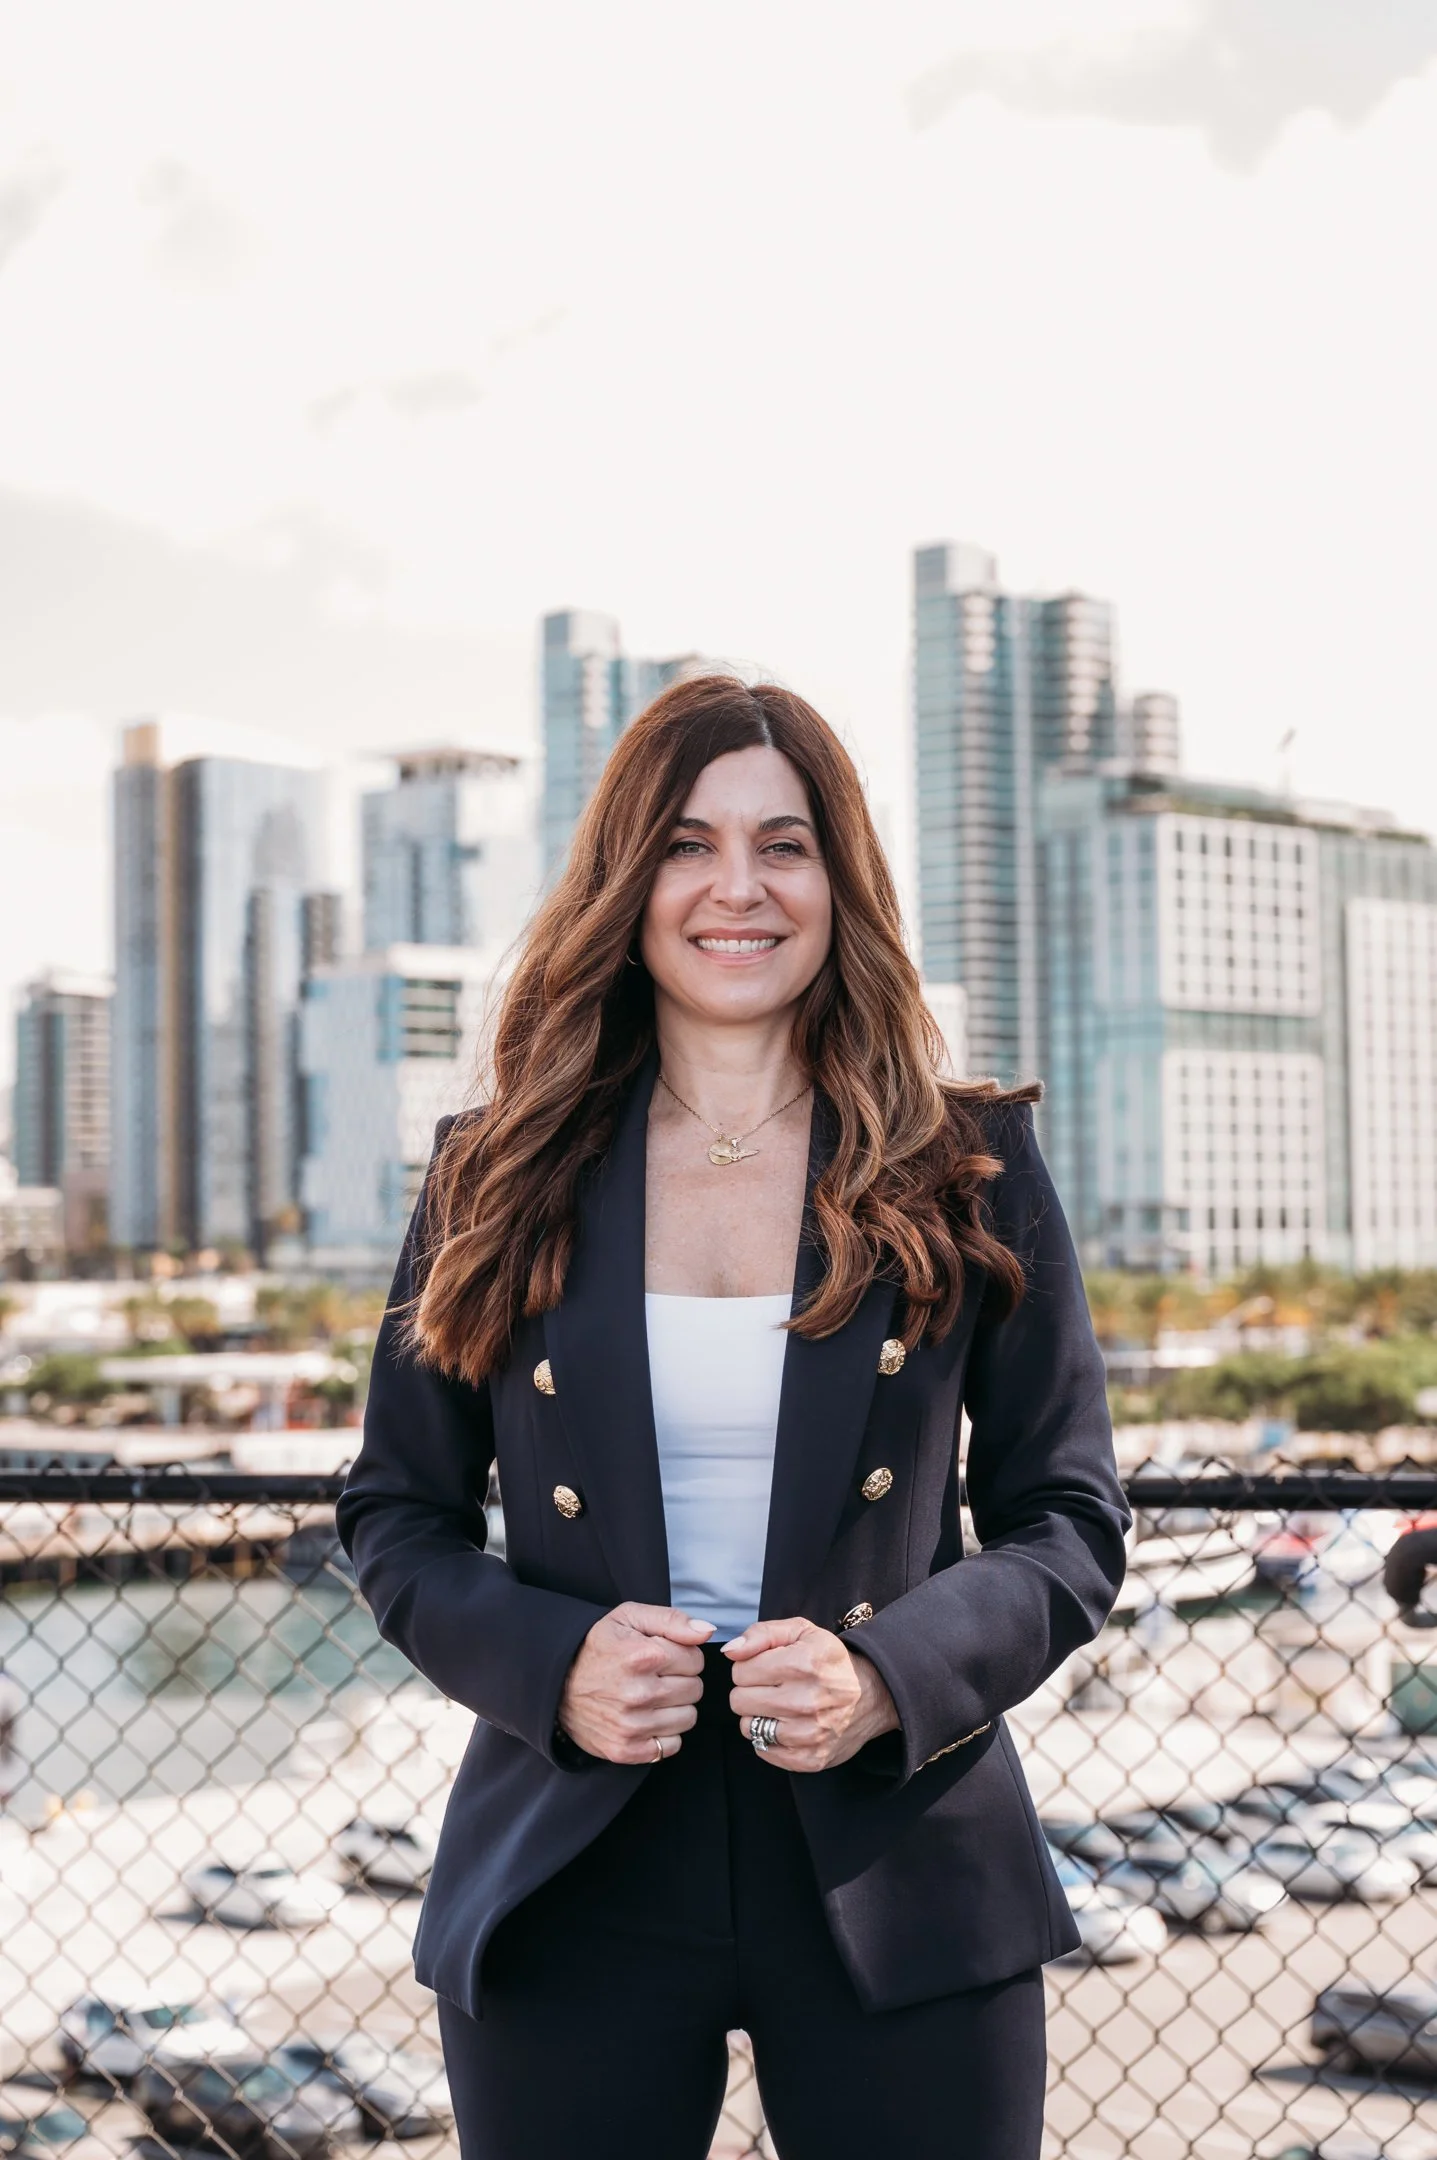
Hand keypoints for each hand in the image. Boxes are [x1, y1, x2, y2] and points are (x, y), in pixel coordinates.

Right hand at [558, 1602, 711, 1763]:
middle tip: (657, 1676)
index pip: (696, 1660)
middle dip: (681, 1680)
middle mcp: (638, 1692)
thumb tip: (706, 1631)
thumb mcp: (629, 1618)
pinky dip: (664, 1733)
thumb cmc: (597, 1647)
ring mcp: (632, 1725)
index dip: (683, 1655)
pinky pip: (671, 1745)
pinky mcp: (626, 1749)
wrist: (556, 1683)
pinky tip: (647, 1718)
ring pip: (688, 1718)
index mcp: (642, 1656)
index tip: (664, 1656)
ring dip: (675, 1707)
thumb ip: (672, 1619)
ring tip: (652, 1697)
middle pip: (695, 1689)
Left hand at [723, 1616, 899, 1772]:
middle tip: (770, 1687)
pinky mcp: (811, 1759)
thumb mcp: (801, 1631)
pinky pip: (763, 1751)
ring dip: (757, 1716)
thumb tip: (730, 1650)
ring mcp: (810, 1734)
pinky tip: (785, 1725)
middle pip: (739, 1700)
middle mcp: (807, 1700)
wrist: (871, 1695)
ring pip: (748, 1727)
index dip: (748, 1667)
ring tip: (778, 1706)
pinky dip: (768, 1739)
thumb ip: (761, 1633)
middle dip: (749, 1691)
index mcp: (803, 1663)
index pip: (740, 1671)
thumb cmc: (828, 1661)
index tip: (765, 1668)